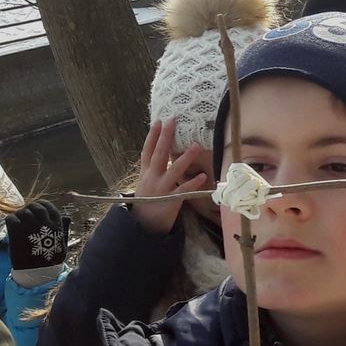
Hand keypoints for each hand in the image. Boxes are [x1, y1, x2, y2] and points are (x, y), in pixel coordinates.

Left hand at [7, 200, 69, 269]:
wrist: (38, 273)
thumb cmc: (51, 259)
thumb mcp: (62, 243)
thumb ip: (64, 229)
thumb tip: (67, 217)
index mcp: (56, 226)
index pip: (49, 207)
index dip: (43, 204)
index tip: (38, 206)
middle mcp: (43, 224)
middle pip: (35, 207)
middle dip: (30, 207)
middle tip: (26, 212)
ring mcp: (29, 228)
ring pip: (22, 212)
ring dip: (20, 214)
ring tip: (19, 220)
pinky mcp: (17, 234)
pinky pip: (11, 219)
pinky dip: (11, 220)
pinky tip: (12, 226)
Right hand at [133, 119, 210, 234]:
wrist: (143, 224)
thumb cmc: (147, 200)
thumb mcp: (146, 182)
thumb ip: (153, 168)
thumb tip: (162, 152)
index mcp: (145, 172)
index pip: (147, 150)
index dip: (152, 136)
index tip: (158, 121)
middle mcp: (152, 177)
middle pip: (158, 154)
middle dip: (165, 137)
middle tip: (172, 121)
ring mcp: (161, 188)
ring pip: (174, 170)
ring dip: (186, 157)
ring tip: (196, 145)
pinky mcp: (171, 200)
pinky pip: (183, 190)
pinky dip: (193, 183)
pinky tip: (202, 176)